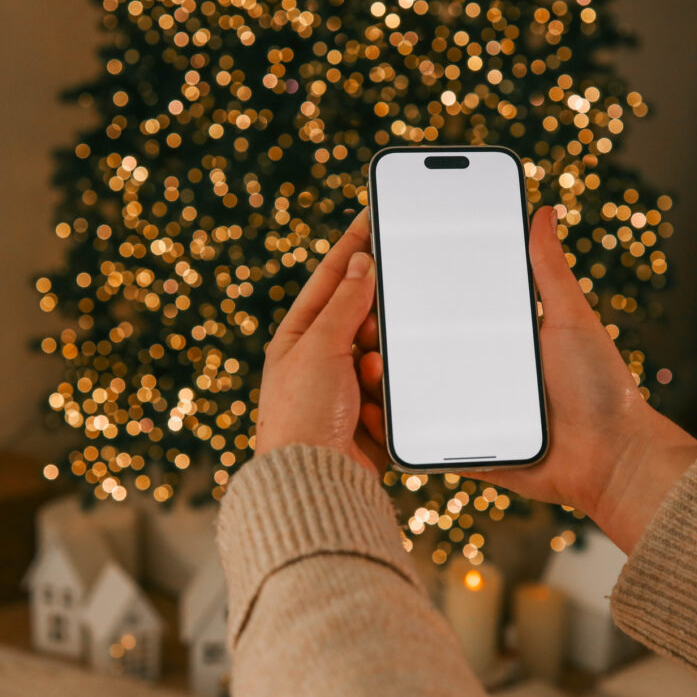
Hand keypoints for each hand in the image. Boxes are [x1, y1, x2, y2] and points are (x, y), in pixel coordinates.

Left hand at [254, 209, 387, 473]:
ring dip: (382, 365)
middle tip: (391, 313)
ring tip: (367, 382)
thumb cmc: (301, 416)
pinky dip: (390, 395)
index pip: (334, 276)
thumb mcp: (319, 347)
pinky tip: (374, 411)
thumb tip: (362, 262)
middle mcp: (322, 358)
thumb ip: (346, 303)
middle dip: (378, 319)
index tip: (376, 211)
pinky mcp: (372, 416)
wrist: (314, 484)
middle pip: (365, 315)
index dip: (356, 243)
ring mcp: (349, 388)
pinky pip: (397, 388)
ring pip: (387, 352)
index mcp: (299, 335)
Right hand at [357, 206, 696, 552]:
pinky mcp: (467, 449)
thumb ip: (550, 268)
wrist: (614, 458)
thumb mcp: (570, 316)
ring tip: (364, 358)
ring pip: (414, 394)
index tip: (388, 267)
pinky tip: (369, 410)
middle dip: (389, 335)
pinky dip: (394, 429)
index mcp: (501, 339)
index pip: (450, 310)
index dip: (418, 293)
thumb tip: (545, 210)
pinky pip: (422, 440)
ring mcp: (470, 413)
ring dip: (384, 379)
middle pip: (423, 351)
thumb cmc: (601, 386)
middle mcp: (481, 373)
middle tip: (364, 315)